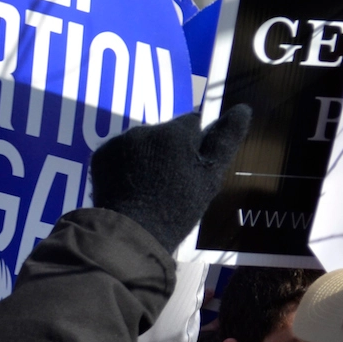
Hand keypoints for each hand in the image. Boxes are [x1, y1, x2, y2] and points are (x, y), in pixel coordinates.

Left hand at [90, 107, 250, 251]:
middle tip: (173, 182)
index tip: (194, 165)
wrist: (131, 232)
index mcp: (175, 132)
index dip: (197, 143)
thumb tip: (242, 109)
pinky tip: (131, 185)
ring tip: (151, 186)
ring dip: (148, 156)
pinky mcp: (99, 155)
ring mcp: (119, 141)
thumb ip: (226, 139)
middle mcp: (145, 129)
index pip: (193, 122)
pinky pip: (119, 152)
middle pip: (165, 132)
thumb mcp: (210, 176)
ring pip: (142, 142)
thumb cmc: (178, 208)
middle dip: (171, 149)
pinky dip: (126, 164)